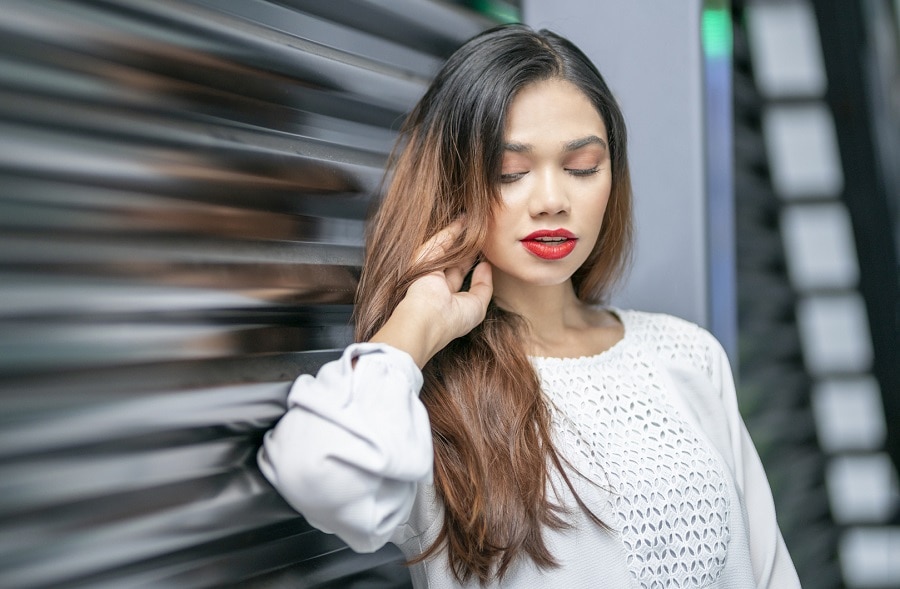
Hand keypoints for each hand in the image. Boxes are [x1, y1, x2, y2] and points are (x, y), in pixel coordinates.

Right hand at [368, 220, 492, 366]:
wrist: (428, 320)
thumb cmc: (452, 319)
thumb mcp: (477, 306)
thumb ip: (484, 286)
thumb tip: (486, 266)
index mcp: (445, 298)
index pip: (458, 276)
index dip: (471, 265)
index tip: (483, 253)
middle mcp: (435, 284)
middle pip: (452, 260)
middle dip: (466, 248)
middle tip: (481, 233)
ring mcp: (428, 270)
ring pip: (446, 249)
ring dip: (459, 236)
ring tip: (473, 221)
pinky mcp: (422, 259)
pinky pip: (439, 242)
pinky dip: (451, 231)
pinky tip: (463, 220)